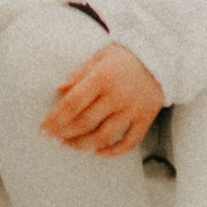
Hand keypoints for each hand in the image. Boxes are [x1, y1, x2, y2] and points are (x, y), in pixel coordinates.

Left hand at [42, 41, 163, 156]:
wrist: (162, 55)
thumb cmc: (126, 55)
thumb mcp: (100, 56)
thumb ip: (79, 74)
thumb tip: (59, 90)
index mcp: (102, 77)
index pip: (73, 103)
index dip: (56, 119)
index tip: (44, 129)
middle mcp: (117, 95)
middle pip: (85, 122)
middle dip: (65, 133)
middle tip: (53, 138)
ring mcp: (132, 109)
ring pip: (104, 136)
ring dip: (83, 144)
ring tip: (70, 145)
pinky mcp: (145, 118)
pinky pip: (129, 142)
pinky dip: (113, 152)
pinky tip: (99, 151)